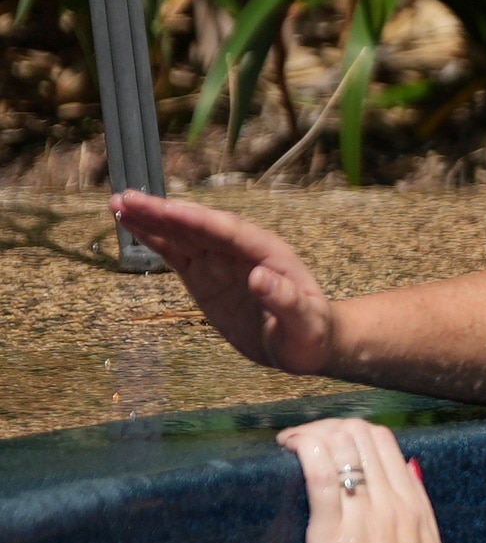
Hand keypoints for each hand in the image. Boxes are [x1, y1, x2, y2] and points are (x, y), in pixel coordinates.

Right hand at [119, 191, 339, 373]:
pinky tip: (131, 226)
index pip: (226, 230)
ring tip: (118, 204)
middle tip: (125, 198)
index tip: (165, 209)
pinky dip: (154, 239)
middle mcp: (242, 250)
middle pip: (197, 226)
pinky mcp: (206, 277)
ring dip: (151, 220)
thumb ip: (286, 300)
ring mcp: (221, 262)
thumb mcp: (305, 322)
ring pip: (182, 235)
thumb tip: (261, 277)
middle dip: (163, 213)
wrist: (309, 344)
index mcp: (268, 253)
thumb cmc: (312, 333)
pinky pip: (176, 253)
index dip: (195, 219)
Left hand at [281, 416, 451, 542]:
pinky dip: (303, 448)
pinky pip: (320, 471)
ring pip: (342, 443)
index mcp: (417, 510)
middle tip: (306, 439)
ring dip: (313, 431)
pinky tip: (287, 446)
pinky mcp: (331, 531)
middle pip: (362, 435)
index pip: (387, 445)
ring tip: (291, 443)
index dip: (355, 432)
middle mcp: (394, 505)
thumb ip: (424, 517)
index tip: (333, 440)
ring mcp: (364, 516)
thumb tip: (412, 471)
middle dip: (330, 426)